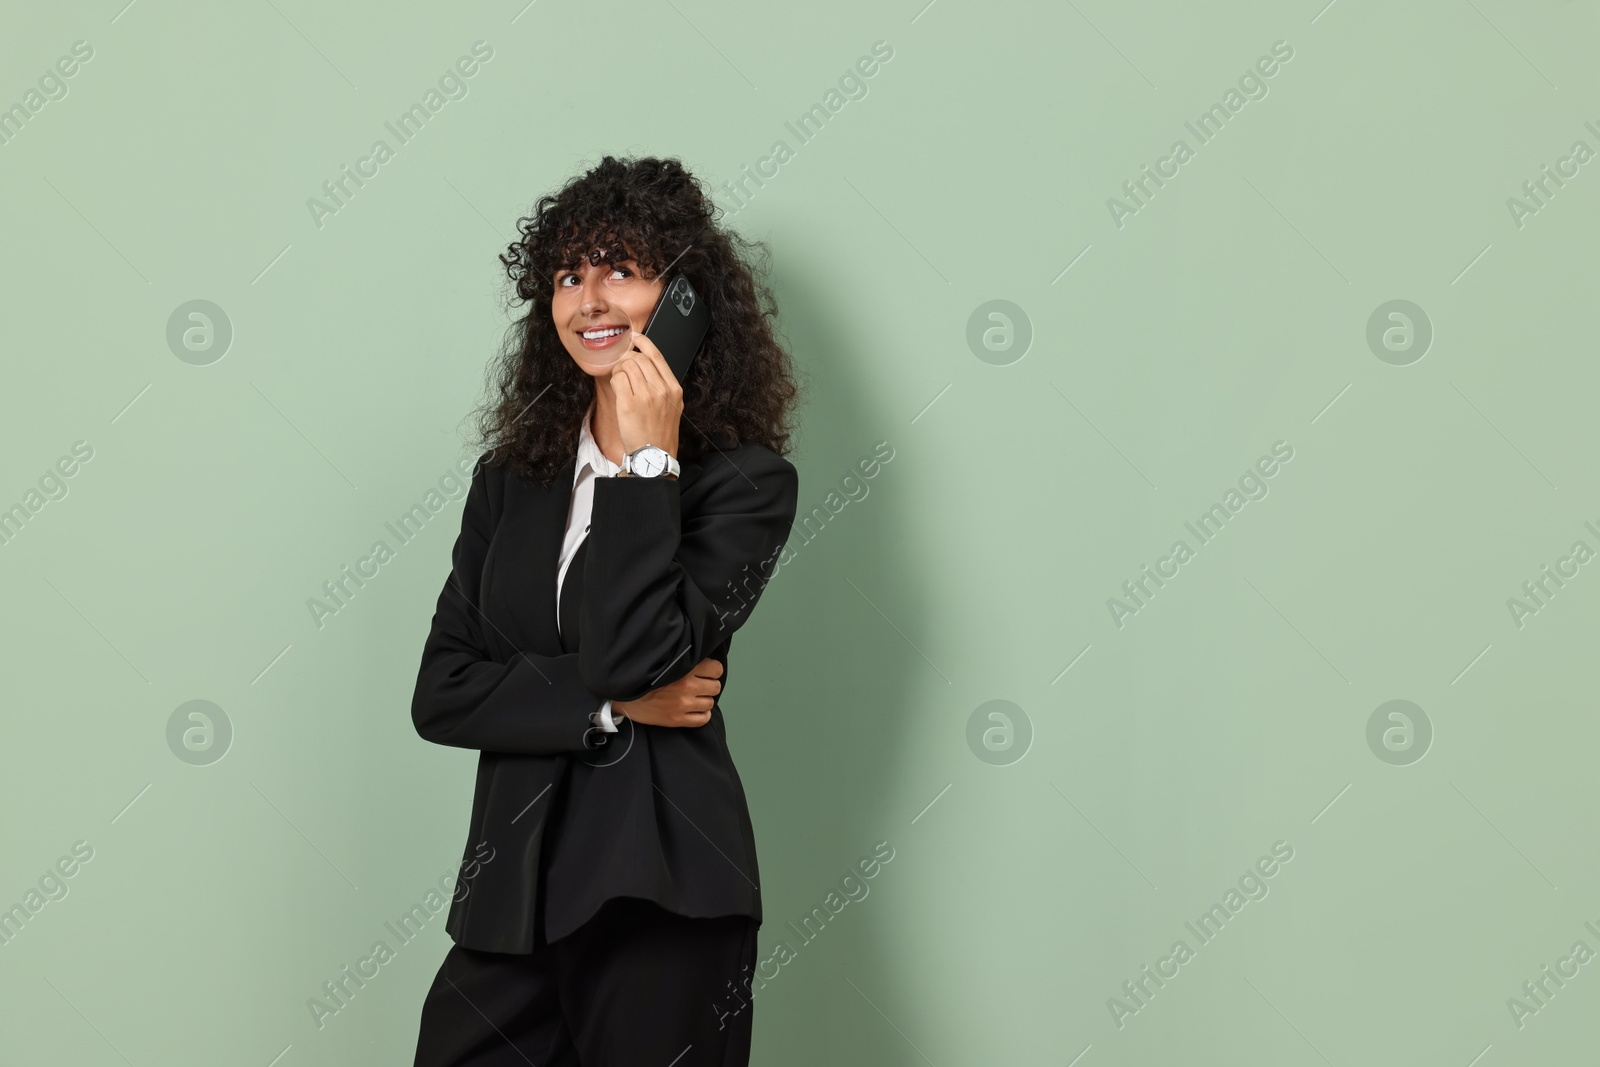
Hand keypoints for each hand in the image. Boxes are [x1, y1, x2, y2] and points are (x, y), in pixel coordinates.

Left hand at [610, 330, 681, 459]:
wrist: (654, 456)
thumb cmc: (660, 432)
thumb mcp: (672, 407)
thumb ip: (663, 385)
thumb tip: (645, 364)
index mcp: (674, 389)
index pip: (658, 356)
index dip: (644, 343)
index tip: (635, 337)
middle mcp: (662, 390)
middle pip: (639, 358)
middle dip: (627, 359)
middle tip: (622, 367)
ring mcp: (646, 396)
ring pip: (627, 366)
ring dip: (619, 370)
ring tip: (620, 381)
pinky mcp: (629, 404)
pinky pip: (618, 379)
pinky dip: (615, 380)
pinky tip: (618, 390)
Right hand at [612, 658, 722, 727]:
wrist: (623, 696)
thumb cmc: (644, 676)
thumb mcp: (664, 660)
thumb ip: (683, 659)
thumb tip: (702, 659)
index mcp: (684, 668)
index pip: (716, 668)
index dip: (712, 670)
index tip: (704, 672)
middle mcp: (687, 686)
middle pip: (715, 686)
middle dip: (708, 685)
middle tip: (698, 685)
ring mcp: (683, 704)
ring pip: (710, 702)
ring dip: (704, 700)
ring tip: (693, 698)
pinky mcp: (677, 720)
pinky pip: (703, 719)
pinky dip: (701, 714)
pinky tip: (694, 710)